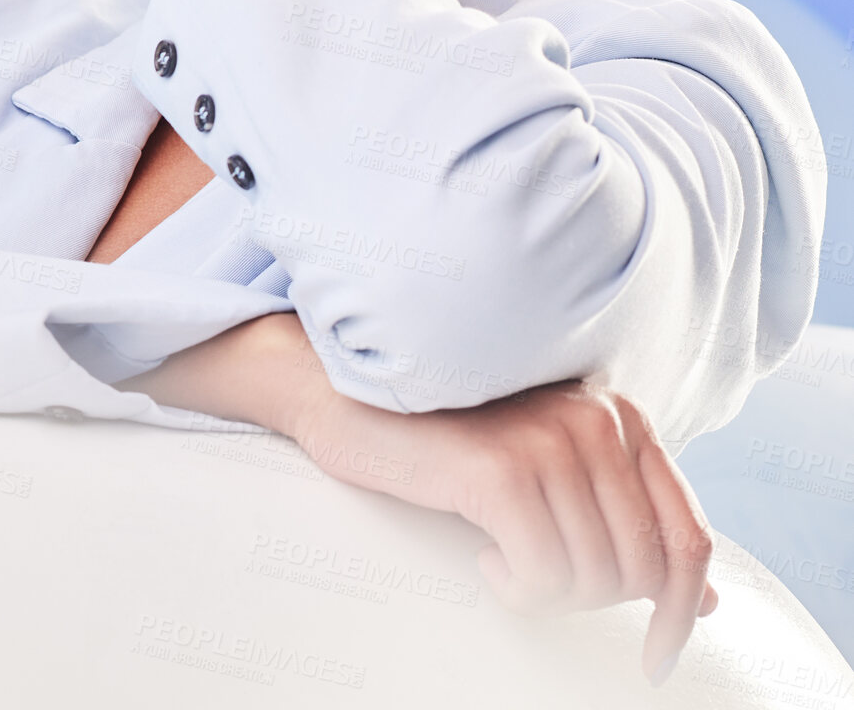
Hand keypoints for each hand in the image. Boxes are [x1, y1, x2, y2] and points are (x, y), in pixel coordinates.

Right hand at [288, 376, 716, 687]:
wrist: (355, 399)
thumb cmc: (453, 438)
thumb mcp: (552, 468)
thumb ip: (624, 516)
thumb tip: (700, 601)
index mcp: (621, 417)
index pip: (689, 534)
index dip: (681, 610)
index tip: (658, 657)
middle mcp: (598, 419)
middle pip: (642, 570)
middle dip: (592, 601)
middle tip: (537, 580)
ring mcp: (552, 439)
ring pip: (592, 581)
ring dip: (546, 593)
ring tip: (504, 558)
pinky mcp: (503, 469)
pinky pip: (542, 577)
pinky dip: (516, 588)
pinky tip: (485, 554)